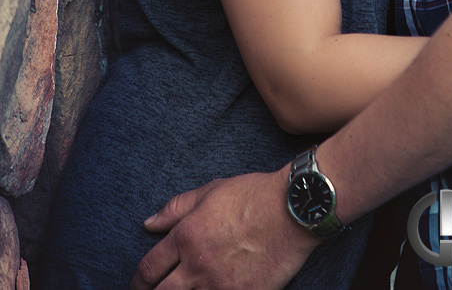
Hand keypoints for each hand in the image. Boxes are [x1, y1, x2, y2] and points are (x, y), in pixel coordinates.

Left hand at [130, 170, 317, 289]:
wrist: (292, 209)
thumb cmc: (253, 195)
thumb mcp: (211, 191)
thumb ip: (176, 208)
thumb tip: (149, 224)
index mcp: (187, 237)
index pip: (148, 269)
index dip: (138, 281)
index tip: (138, 284)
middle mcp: (197, 266)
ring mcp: (219, 286)